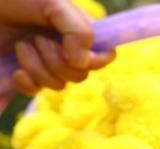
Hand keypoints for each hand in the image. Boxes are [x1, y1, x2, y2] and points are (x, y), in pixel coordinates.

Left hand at [0, 0, 114, 94]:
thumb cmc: (16, 0)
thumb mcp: (54, 5)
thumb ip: (78, 31)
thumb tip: (82, 63)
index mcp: (77, 30)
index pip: (105, 54)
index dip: (96, 60)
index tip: (77, 55)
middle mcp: (65, 49)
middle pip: (81, 74)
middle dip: (58, 61)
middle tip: (37, 39)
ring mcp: (45, 64)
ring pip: (59, 84)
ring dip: (38, 67)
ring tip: (20, 46)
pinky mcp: (25, 75)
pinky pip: (35, 91)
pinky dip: (26, 82)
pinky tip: (15, 70)